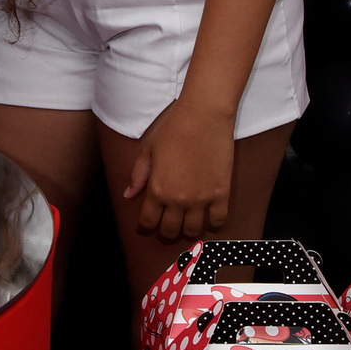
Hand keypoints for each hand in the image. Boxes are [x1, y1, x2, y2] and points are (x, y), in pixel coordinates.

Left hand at [123, 97, 235, 241]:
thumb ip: (138, 175)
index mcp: (157, 189)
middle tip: (165, 229)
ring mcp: (201, 199)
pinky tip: (208, 220)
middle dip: (165, 233)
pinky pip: (218, 221)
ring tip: (186, 226)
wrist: (204, 116)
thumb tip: (128, 195)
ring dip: (188, 232)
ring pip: (193, 230)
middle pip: (170, 230)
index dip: (145, 228)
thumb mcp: (148, 149)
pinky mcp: (221, 194)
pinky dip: (213, 225)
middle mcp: (178, 199)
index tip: (144, 228)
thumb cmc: (173, 128)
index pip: (148, 221)